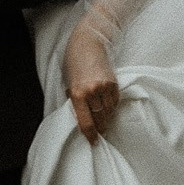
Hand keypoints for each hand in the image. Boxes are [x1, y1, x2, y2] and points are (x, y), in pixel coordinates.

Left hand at [63, 20, 119, 144]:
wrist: (88, 43)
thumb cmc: (73, 63)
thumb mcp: (68, 83)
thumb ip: (75, 100)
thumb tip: (81, 117)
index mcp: (77, 94)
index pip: (86, 122)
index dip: (90, 135)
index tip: (93, 141)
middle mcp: (92, 92)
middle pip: (99, 119)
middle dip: (100, 128)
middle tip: (100, 133)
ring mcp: (104, 87)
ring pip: (108, 112)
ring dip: (106, 118)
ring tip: (104, 121)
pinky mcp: (114, 82)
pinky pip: (115, 102)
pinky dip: (112, 107)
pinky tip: (108, 108)